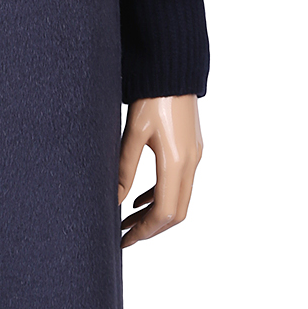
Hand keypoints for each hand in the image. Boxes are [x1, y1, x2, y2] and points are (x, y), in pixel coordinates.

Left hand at [118, 94, 201, 245]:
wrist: (173, 68)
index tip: (122, 240)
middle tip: (123, 236)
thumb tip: (113, 199)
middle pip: (175, 212)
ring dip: (155, 214)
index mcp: (177, 162)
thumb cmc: (152, 96)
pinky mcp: (191, 148)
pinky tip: (140, 199)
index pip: (163, 213)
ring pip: (179, 199)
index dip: (143, 231)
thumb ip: (124, 169)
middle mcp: (190, 163)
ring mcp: (194, 156)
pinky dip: (160, 195)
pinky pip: (179, 182)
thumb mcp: (133, 133)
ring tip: (127, 220)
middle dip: (150, 229)